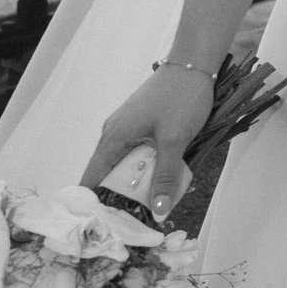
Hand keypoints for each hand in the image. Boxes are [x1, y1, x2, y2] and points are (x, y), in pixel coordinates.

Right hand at [80, 67, 214, 219]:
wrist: (194, 62)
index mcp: (112, 138)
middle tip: (133, 220)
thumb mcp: (175, 139)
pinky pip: (136, 151)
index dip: (96, 203)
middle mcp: (113, 133)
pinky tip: (160, 176)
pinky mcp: (141, 122)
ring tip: (148, 204)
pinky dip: (144, 166)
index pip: (92, 178)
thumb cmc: (182, 98)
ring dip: (135, 181)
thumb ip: (166, 175)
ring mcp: (127, 127)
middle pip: (108, 173)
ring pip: (125, 163)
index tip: (106, 225)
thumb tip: (159, 210)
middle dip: (119, 196)